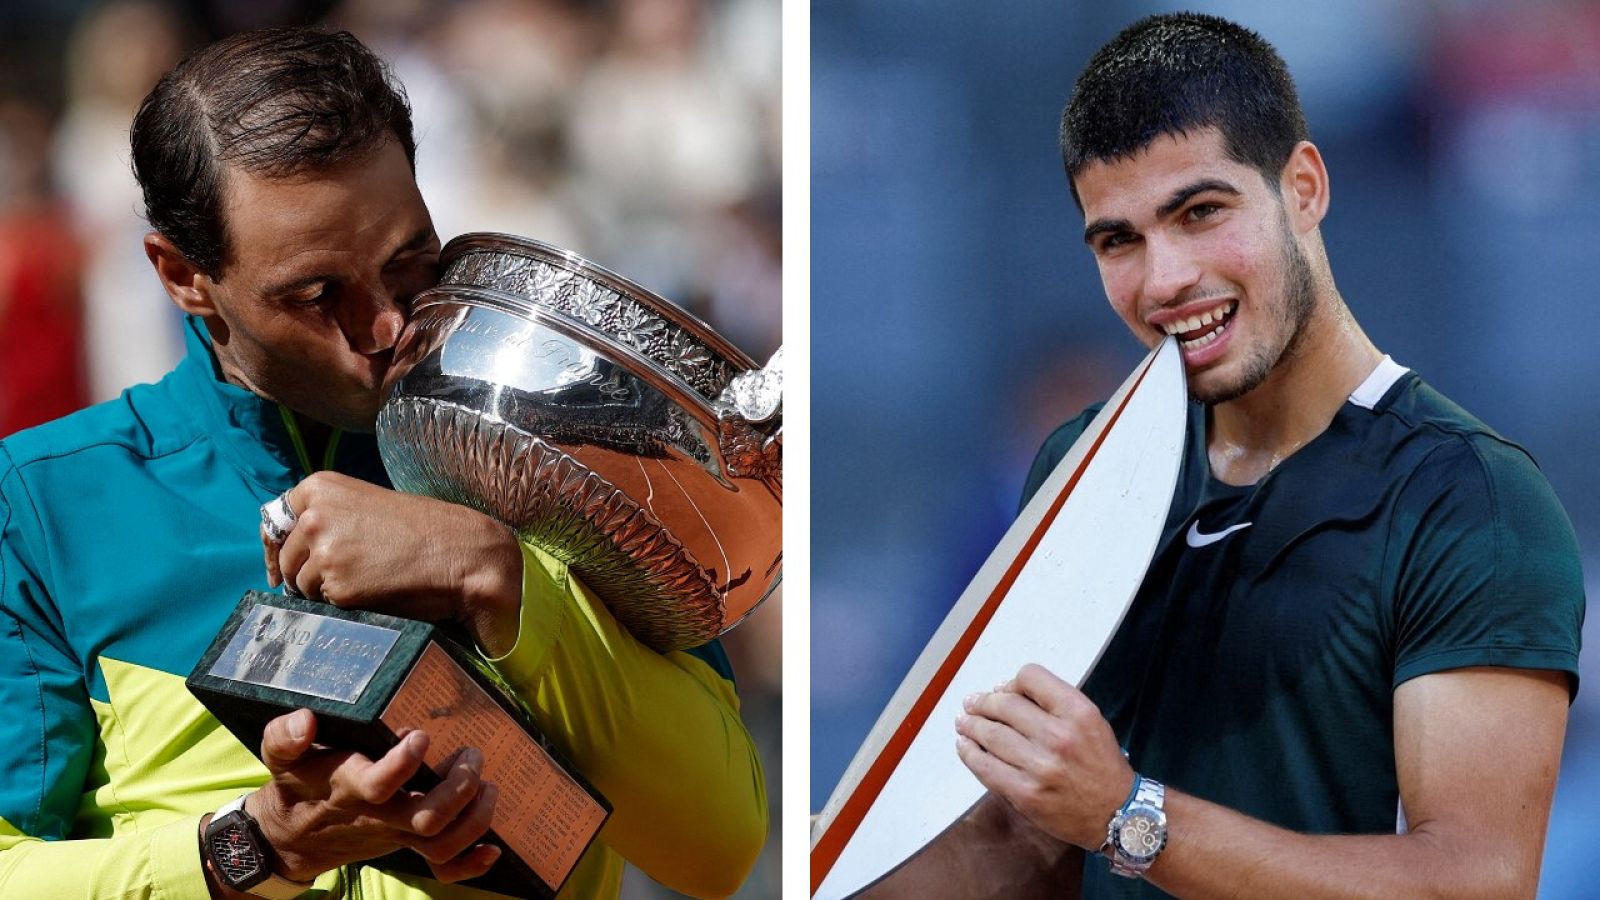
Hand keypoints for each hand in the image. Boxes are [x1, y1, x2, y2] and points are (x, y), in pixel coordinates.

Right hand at [243, 709, 500, 883]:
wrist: (292, 835)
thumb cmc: (297, 783)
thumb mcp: (281, 756)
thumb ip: (285, 737)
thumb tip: (305, 720)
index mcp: (348, 789)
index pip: (378, 785)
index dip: (403, 763)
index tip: (421, 735)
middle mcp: (377, 816)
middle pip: (425, 818)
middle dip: (458, 787)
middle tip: (471, 755)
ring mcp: (395, 834)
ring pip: (440, 843)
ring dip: (474, 818)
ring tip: (488, 785)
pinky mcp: (406, 844)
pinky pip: (441, 865)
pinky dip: (471, 863)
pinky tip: (493, 848)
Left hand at [262, 472, 522, 653]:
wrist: (463, 551)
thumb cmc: (424, 530)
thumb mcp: (367, 506)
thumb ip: (329, 517)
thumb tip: (293, 552)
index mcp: (320, 487)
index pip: (274, 521)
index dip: (276, 549)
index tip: (279, 568)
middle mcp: (314, 516)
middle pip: (286, 558)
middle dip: (303, 574)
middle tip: (342, 579)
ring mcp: (324, 552)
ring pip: (302, 586)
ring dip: (325, 592)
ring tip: (367, 582)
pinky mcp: (338, 587)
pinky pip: (325, 606)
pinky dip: (344, 606)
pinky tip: (374, 594)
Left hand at [955, 663, 1133, 850]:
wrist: (1118, 815)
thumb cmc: (1102, 766)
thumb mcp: (1090, 722)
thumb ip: (1053, 704)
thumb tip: (1003, 692)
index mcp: (1078, 713)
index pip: (1030, 677)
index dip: (1011, 682)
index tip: (1002, 690)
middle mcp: (1058, 736)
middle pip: (1004, 704)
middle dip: (982, 702)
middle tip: (971, 704)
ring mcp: (1040, 767)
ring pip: (990, 734)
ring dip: (970, 725)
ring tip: (963, 722)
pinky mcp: (1025, 794)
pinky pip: (986, 767)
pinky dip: (969, 754)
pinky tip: (965, 747)